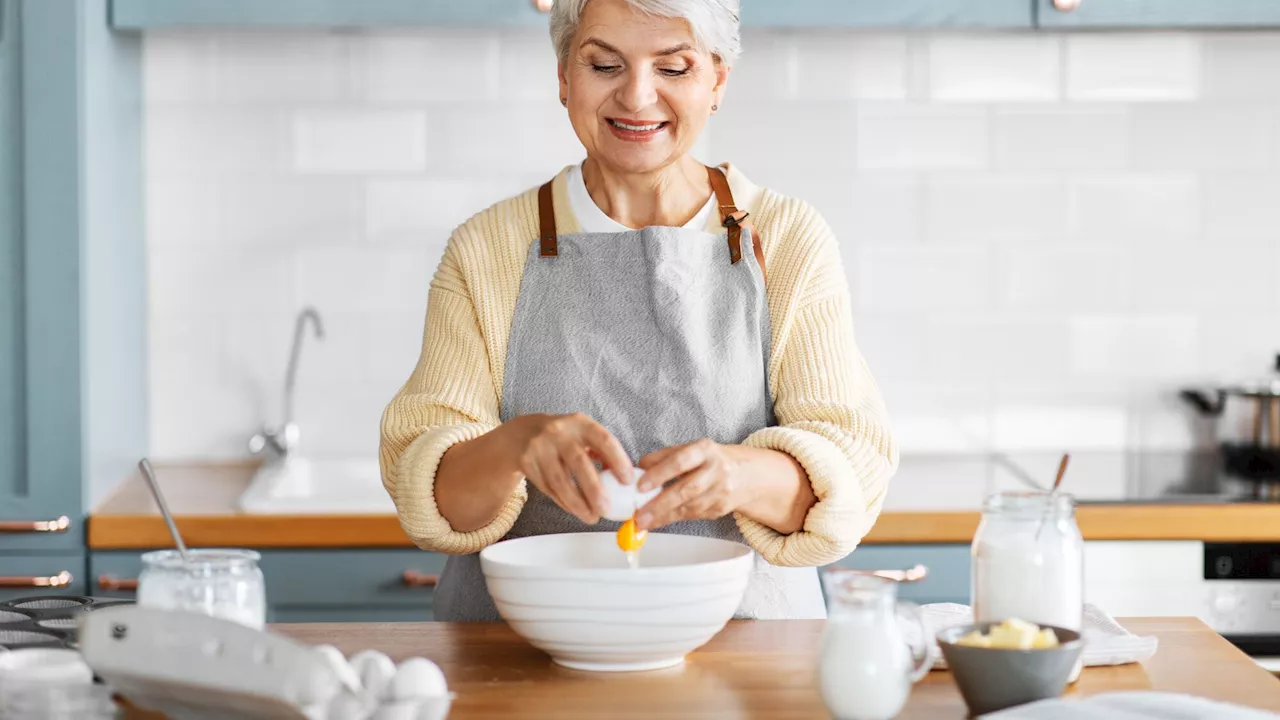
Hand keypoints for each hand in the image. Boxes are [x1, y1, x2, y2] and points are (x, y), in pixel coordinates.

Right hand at [507, 413, 633, 524]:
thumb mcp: (582, 434)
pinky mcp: (527, 462)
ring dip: (578, 503)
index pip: (604, 440)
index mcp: (580, 423)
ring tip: (592, 517)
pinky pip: (548, 488)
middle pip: (579, 463)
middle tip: (606, 509)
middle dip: (594, 490)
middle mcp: (558, 432)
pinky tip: (575, 510)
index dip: (618, 461)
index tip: (628, 482)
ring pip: (560, 481)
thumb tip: (623, 479)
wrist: (520, 434)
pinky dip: (563, 502)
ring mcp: (540, 447)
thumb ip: (602, 452)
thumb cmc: (562, 437)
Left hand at [632, 439, 751, 530]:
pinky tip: (659, 521)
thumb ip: (664, 456)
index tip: (640, 486)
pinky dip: (675, 519)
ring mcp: (721, 492)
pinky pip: (695, 515)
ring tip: (644, 522)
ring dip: (664, 516)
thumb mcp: (690, 449)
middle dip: (660, 504)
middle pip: (687, 490)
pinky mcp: (721, 508)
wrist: (746, 473)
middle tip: (639, 515)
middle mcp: (716, 470)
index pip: (680, 461)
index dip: (660, 474)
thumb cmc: (710, 459)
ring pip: (691, 507)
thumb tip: (638, 468)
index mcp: (705, 450)